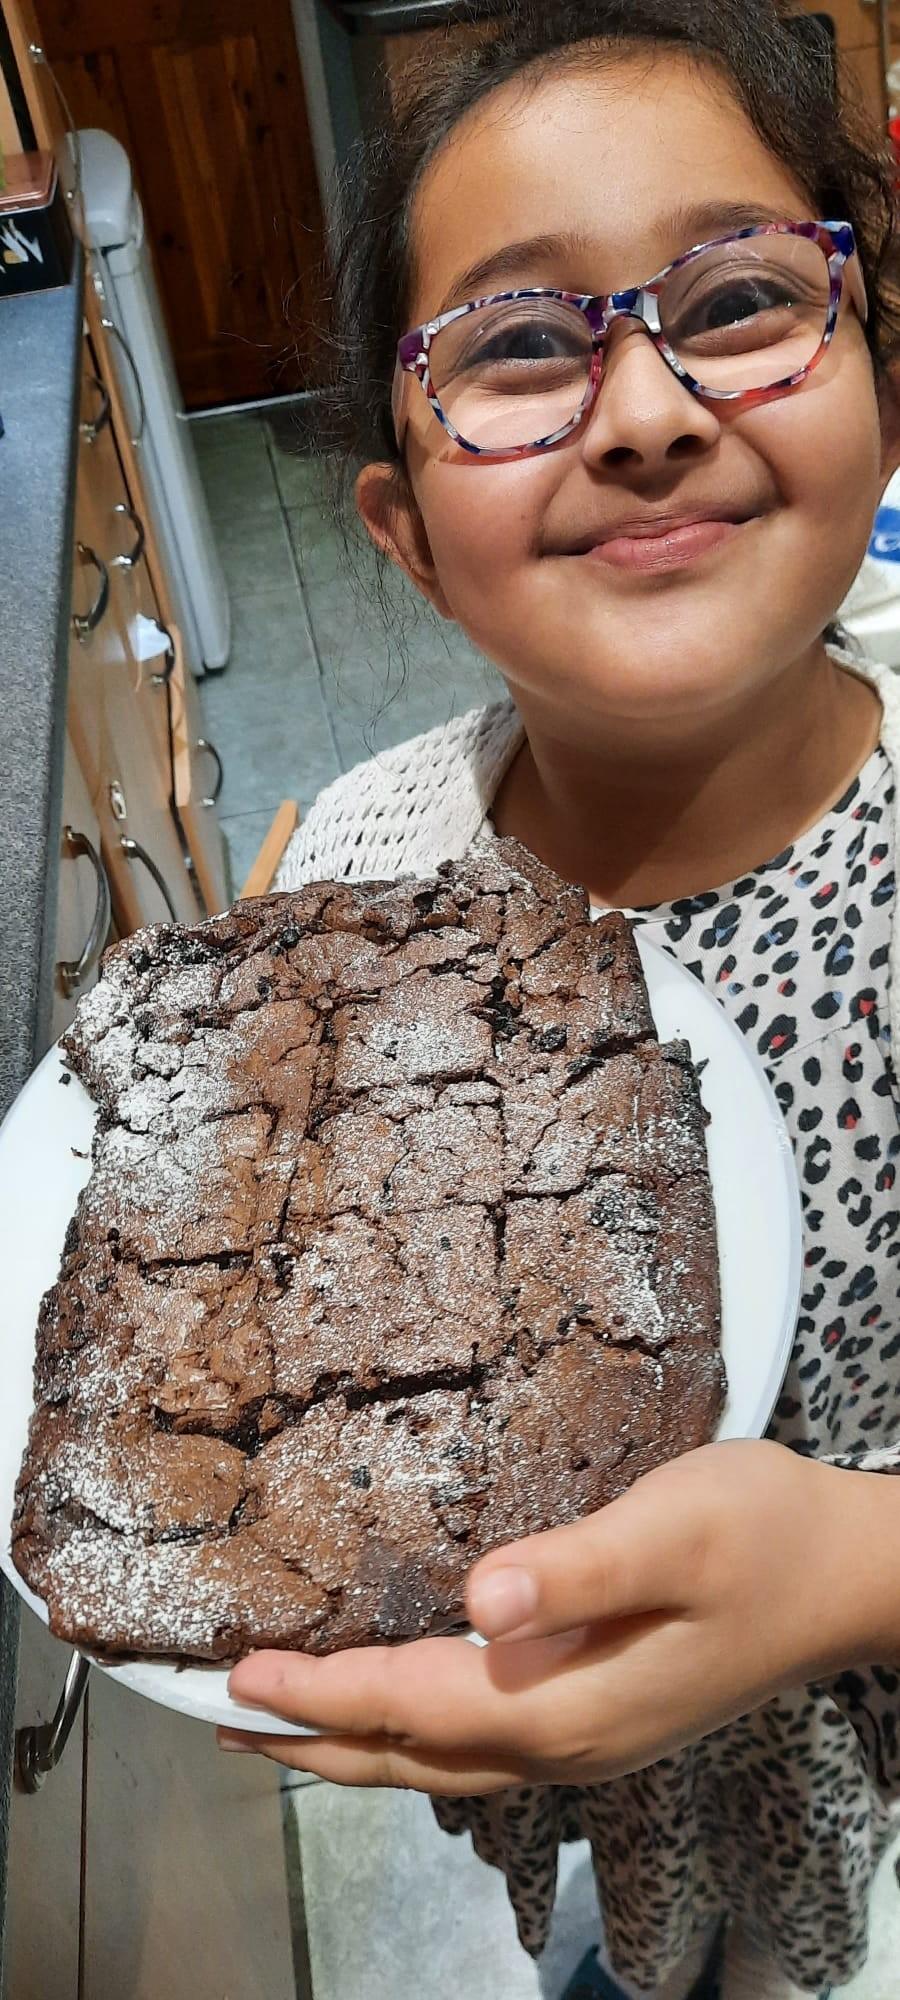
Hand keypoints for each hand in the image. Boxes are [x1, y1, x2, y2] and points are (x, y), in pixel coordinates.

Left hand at [218, 1440, 879, 1792]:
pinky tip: (397, 1715)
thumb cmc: (765, 1536)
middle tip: (220, 1718)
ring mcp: (588, 1740)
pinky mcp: (603, 1716)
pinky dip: (410, 1738)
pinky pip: (476, 1750)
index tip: (238, 1673)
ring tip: (278, 1726)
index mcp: (567, 1704)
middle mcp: (566, 1743)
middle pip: (409, 1760)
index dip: (321, 1691)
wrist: (851, 1577)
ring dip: (353, 1747)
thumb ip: (577, 1568)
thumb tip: (479, 1599)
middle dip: (311, 1739)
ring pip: (440, 1767)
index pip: (412, 1707)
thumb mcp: (674, 1532)